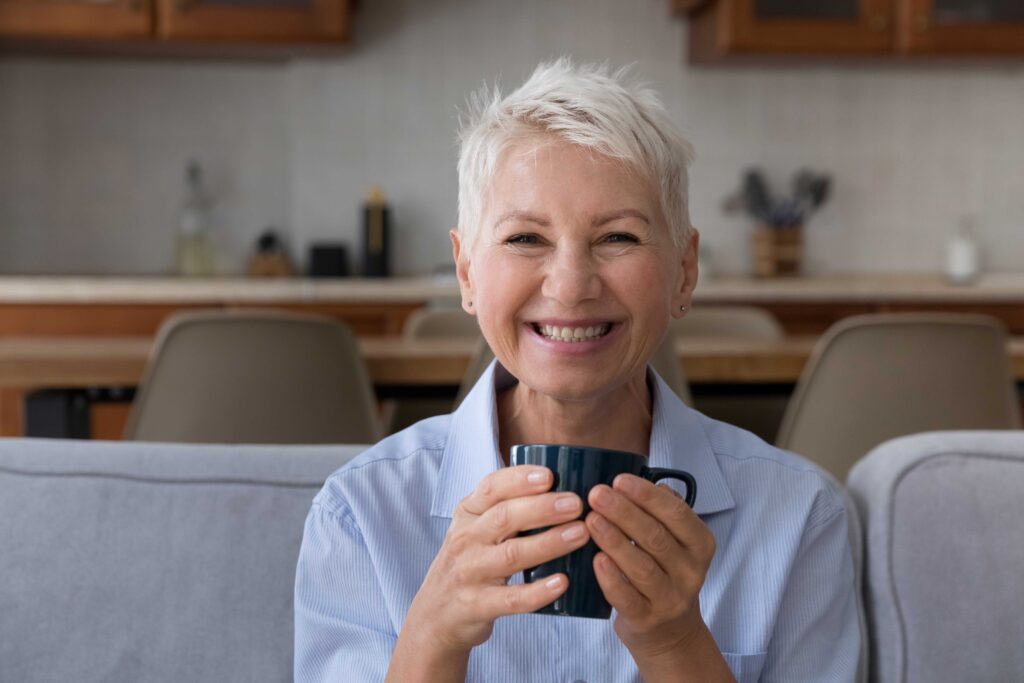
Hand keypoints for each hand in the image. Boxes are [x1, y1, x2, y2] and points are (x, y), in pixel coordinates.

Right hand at [404, 465, 590, 653]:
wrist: (434, 615)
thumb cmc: (468, 562)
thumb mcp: (474, 529)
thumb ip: (505, 509)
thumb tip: (561, 487)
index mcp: (468, 514)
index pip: (492, 488)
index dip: (520, 479)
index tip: (549, 475)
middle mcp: (466, 540)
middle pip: (505, 517)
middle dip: (543, 508)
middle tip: (576, 504)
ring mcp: (470, 573)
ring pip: (511, 555)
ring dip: (548, 543)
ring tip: (580, 534)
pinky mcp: (477, 605)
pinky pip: (512, 598)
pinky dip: (538, 591)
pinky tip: (562, 582)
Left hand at [586, 474, 715, 661]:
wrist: (670, 631)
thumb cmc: (665, 573)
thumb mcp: (676, 542)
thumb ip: (661, 512)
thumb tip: (639, 482)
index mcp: (700, 544)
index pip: (676, 514)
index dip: (647, 495)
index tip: (619, 480)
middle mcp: (691, 572)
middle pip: (656, 537)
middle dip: (624, 512)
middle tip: (597, 494)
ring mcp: (670, 599)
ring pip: (642, 566)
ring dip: (614, 540)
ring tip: (591, 520)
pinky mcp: (647, 620)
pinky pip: (627, 597)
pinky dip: (611, 578)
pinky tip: (596, 559)